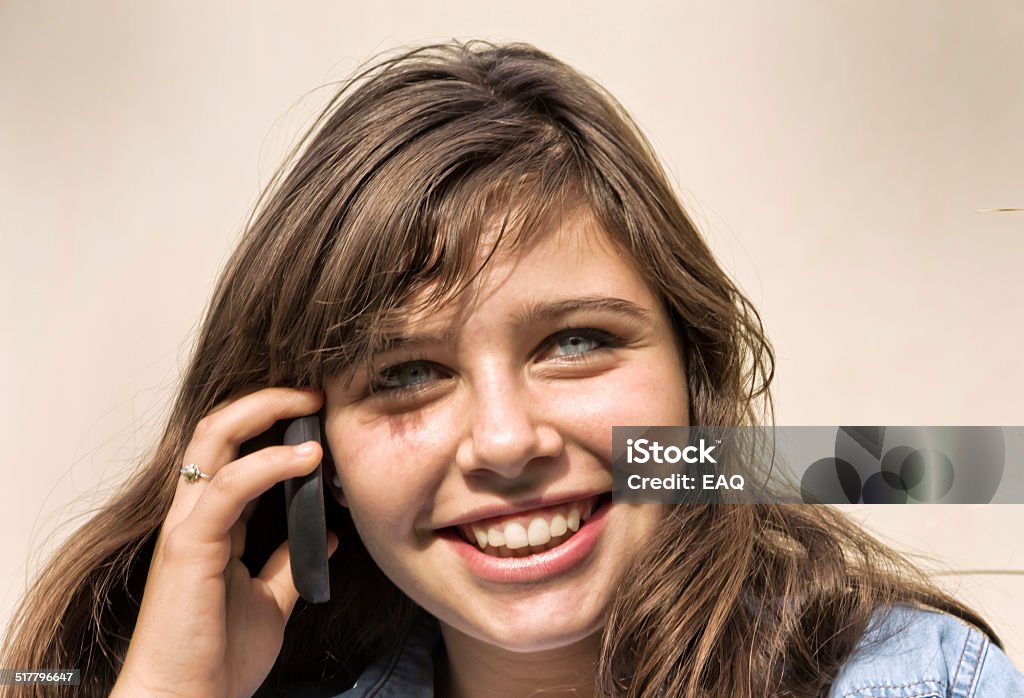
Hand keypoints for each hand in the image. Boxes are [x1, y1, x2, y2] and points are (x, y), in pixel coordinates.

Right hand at [111, 387, 337, 697]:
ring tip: (312, 405)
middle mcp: (195, 513)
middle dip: (267, 400)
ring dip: (266, 412)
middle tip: (315, 392)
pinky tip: (307, 459)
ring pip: (215, 439)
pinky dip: (269, 463)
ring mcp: (188, 525)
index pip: (235, 448)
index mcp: (213, 522)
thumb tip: (325, 536)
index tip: (318, 412)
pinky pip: (229, 486)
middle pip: (219, 428)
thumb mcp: (269, 602)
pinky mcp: (189, 544)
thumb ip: (288, 564)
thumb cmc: (218, 657)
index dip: (271, 422)